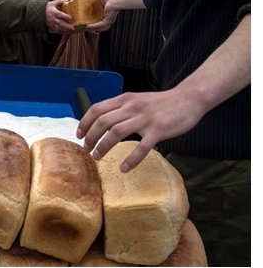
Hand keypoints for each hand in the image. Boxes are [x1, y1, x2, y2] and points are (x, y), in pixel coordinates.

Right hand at [45, 0, 73, 32]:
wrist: (40, 13)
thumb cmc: (48, 8)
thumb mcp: (52, 3)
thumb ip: (59, 1)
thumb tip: (66, 0)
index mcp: (53, 12)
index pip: (59, 14)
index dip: (65, 16)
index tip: (70, 17)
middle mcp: (52, 18)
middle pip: (60, 23)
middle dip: (66, 26)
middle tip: (72, 27)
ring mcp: (51, 24)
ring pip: (58, 28)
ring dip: (65, 30)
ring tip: (70, 31)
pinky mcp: (50, 27)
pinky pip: (56, 30)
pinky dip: (61, 32)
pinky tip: (65, 32)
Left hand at [76, 88, 204, 172]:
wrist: (189, 98)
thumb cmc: (161, 103)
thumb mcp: (136, 99)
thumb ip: (121, 108)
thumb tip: (101, 121)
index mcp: (125, 99)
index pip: (96, 109)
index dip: (84, 122)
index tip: (79, 135)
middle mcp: (132, 107)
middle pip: (102, 121)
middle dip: (90, 137)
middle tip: (86, 150)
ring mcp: (145, 118)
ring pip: (116, 132)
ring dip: (103, 146)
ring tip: (97, 157)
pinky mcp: (159, 130)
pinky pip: (142, 146)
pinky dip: (131, 159)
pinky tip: (124, 168)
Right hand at [84, 0, 118, 32]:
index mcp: (106, 13)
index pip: (99, 19)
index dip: (93, 22)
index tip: (87, 21)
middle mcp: (108, 18)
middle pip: (100, 26)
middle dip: (92, 29)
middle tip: (86, 27)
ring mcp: (108, 20)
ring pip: (100, 28)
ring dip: (93, 29)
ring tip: (86, 28)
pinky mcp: (108, 21)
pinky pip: (100, 25)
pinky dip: (94, 26)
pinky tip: (88, 26)